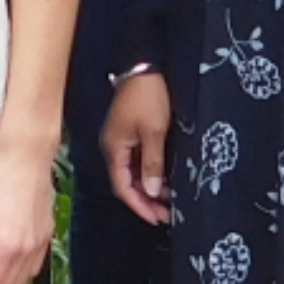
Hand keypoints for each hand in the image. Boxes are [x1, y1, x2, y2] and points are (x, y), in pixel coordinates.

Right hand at [101, 71, 173, 223]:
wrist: (144, 65)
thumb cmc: (148, 97)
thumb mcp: (154, 131)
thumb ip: (152, 163)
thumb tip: (150, 192)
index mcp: (114, 149)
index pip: (122, 187)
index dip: (139, 206)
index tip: (157, 219)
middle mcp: (113, 148)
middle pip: (126, 183)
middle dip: (145, 201)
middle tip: (167, 215)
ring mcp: (121, 140)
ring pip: (132, 173)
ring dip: (149, 188)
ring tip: (169, 201)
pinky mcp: (130, 133)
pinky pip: (137, 161)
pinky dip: (150, 173)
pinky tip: (164, 180)